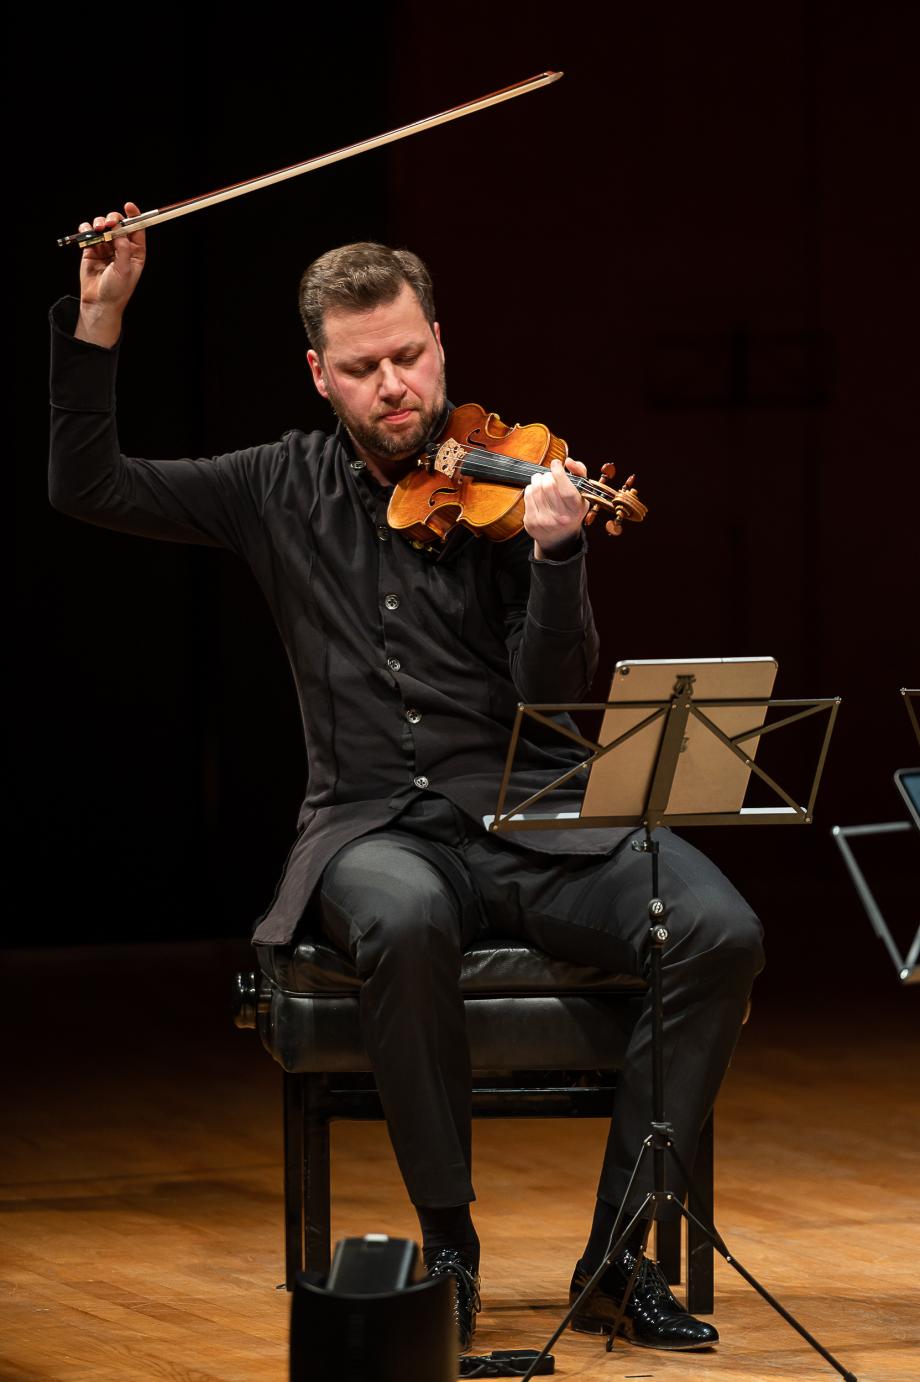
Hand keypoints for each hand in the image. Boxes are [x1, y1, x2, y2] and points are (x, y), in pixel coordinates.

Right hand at [75, 201, 146, 346]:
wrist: (99, 302)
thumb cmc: (116, 290)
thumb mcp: (124, 269)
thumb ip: (123, 249)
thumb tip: (119, 231)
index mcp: (135, 252)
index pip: (137, 228)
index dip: (134, 215)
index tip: (128, 206)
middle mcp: (121, 247)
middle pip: (118, 224)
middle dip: (113, 219)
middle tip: (108, 224)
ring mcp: (106, 247)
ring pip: (103, 226)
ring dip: (99, 223)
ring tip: (97, 231)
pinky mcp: (91, 249)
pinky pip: (88, 233)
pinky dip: (86, 229)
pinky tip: (87, 233)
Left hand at [524, 457, 588, 558]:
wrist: (559, 537)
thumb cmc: (571, 509)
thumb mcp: (582, 494)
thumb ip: (580, 473)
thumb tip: (569, 461)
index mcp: (575, 510)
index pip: (566, 489)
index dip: (559, 472)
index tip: (556, 463)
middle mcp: (561, 518)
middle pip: (548, 486)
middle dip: (547, 475)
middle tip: (549, 476)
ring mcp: (544, 521)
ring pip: (536, 489)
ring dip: (538, 479)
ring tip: (541, 480)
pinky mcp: (531, 522)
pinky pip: (527, 496)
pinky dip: (530, 488)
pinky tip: (536, 490)